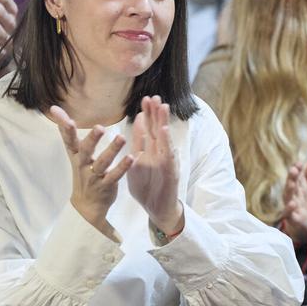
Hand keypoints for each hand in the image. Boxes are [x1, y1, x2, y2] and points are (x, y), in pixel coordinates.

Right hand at [49, 105, 131, 239]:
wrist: (86, 206)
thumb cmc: (82, 171)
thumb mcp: (73, 152)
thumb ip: (67, 131)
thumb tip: (54, 108)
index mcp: (76, 155)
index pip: (69, 140)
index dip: (66, 131)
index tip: (68, 120)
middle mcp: (83, 165)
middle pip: (86, 151)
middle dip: (92, 140)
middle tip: (99, 128)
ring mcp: (94, 176)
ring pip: (103, 163)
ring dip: (112, 150)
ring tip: (121, 138)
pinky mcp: (106, 185)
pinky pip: (115, 176)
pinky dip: (123, 167)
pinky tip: (131, 158)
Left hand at [127, 96, 183, 235]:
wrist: (157, 210)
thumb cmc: (146, 187)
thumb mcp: (136, 163)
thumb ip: (137, 144)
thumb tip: (136, 123)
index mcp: (149, 150)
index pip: (148, 129)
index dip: (146, 114)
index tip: (144, 99)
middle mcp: (159, 152)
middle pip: (157, 128)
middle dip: (155, 113)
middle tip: (154, 96)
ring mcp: (166, 160)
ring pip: (165, 138)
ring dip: (164, 122)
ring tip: (162, 106)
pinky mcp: (170, 170)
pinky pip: (168, 154)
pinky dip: (167, 142)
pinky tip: (165, 131)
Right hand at [280, 161, 306, 242]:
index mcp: (298, 186)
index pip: (295, 176)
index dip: (296, 169)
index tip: (300, 163)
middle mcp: (293, 195)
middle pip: (290, 184)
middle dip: (291, 177)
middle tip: (294, 170)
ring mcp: (291, 207)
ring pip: (287, 197)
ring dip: (288, 190)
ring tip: (291, 183)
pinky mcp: (292, 218)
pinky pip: (288, 214)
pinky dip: (289, 209)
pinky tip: (292, 204)